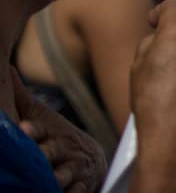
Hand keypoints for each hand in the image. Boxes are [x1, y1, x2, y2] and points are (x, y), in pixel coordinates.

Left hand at [11, 68, 106, 192]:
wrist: (91, 161)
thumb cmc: (58, 138)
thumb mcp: (42, 118)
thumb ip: (21, 100)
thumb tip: (6, 71)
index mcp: (53, 133)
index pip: (42, 129)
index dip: (33, 130)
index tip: (23, 128)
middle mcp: (65, 150)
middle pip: (54, 152)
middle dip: (45, 154)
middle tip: (37, 157)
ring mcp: (74, 170)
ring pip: (65, 174)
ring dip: (58, 177)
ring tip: (52, 179)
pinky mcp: (81, 187)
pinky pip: (76, 192)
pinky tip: (62, 192)